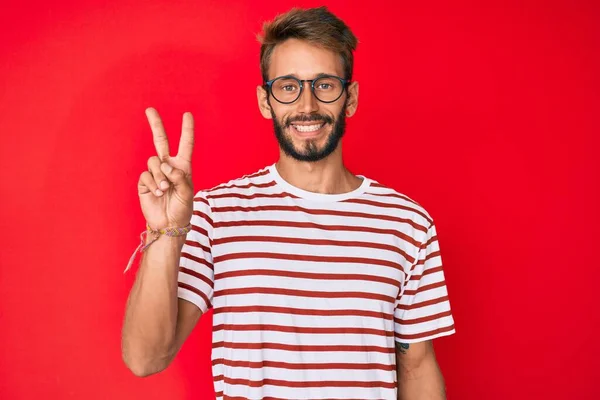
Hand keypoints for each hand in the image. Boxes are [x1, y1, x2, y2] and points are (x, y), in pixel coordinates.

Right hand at [137, 107, 194, 229]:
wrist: (168, 224)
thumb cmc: (182, 209)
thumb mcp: (187, 192)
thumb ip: (179, 176)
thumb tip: (165, 165)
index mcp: (183, 166)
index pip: (185, 144)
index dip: (187, 130)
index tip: (187, 115)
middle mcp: (168, 166)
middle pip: (160, 141)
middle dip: (156, 125)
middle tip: (150, 110)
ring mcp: (155, 173)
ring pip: (153, 161)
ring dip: (160, 175)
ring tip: (165, 189)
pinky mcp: (144, 182)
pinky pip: (146, 175)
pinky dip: (152, 184)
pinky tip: (157, 193)